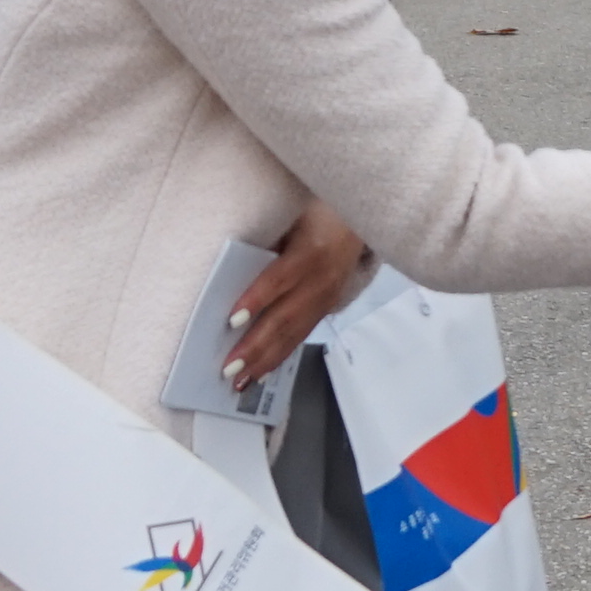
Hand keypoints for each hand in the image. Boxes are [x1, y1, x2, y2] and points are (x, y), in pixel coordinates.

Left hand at [226, 201, 369, 388]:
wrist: (360, 215)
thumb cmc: (315, 210)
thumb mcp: (291, 214)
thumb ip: (268, 238)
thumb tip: (230, 268)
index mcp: (312, 252)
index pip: (279, 278)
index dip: (257, 299)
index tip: (231, 320)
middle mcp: (322, 280)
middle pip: (286, 316)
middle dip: (256, 345)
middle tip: (229, 367)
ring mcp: (327, 297)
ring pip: (294, 333)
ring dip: (266, 359)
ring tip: (241, 380)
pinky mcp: (327, 307)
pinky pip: (302, 334)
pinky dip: (280, 355)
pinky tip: (262, 371)